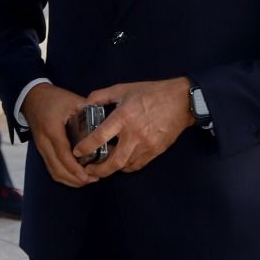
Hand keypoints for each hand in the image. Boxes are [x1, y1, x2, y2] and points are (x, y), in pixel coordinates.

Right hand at [22, 83, 99, 188]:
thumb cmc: (54, 99)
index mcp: (52, 129)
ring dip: (70, 180)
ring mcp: (41, 148)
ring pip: (54, 172)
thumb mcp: (72, 101)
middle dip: (75, 178)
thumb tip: (106, 125)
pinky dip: (64, 176)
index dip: (75, 168)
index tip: (89, 176)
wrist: (32, 98)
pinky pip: (51, 169)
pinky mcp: (42, 151)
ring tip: (88, 180)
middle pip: (57, 168)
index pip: (63, 153)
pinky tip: (77, 176)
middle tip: (93, 179)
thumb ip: (88, 112)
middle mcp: (44, 142)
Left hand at [80, 77, 196, 177]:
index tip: (77, 152)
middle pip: (114, 161)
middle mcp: (135, 134)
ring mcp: (147, 144)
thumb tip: (82, 106)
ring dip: (112, 169)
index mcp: (123, 117)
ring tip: (102, 167)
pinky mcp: (157, 151)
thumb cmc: (150, 93)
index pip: (100, 137)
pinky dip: (127, 167)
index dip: (86, 147)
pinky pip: (139, 164)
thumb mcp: (122, 89)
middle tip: (89, 170)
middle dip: (99, 170)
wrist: (181, 101)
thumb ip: (99, 96)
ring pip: (126, 165)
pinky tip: (120, 163)